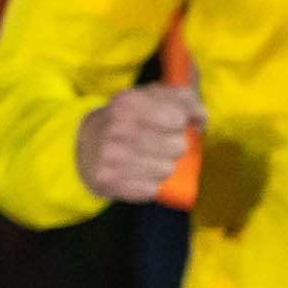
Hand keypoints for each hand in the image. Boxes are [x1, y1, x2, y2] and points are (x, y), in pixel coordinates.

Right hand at [74, 80, 200, 201]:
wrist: (85, 145)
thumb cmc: (129, 120)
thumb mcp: (149, 97)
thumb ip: (181, 98)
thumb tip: (201, 117)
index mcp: (130, 101)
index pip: (179, 117)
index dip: (186, 122)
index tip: (181, 123)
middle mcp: (119, 128)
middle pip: (178, 146)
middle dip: (176, 146)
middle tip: (162, 144)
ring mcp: (112, 156)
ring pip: (167, 170)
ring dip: (164, 167)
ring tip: (151, 160)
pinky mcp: (109, 181)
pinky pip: (151, 189)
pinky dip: (150, 184)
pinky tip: (140, 174)